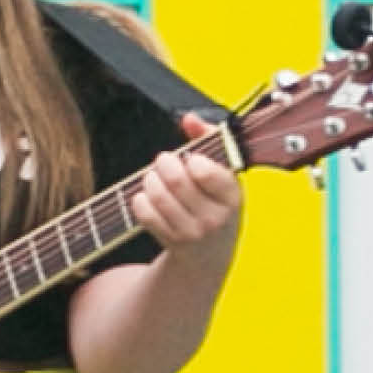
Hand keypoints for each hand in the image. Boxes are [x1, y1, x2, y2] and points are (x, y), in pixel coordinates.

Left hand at [130, 118, 240, 252]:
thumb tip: (189, 119)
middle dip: (164, 163)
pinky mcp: (170, 241)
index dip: (192, 159)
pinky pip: (144, 212)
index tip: (191, 159)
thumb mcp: (222, 174)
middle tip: (164, 161)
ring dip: (150, 179)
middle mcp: (214, 218)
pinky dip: (140, 199)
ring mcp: (191, 233)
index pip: (205, 172)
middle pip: (176, 180)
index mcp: (232, 196)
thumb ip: (209, 139)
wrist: (209, 253)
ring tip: (154, 177)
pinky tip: (149, 196)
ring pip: (157, 195)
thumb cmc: (215, 202)